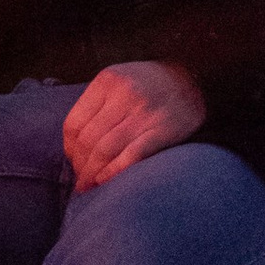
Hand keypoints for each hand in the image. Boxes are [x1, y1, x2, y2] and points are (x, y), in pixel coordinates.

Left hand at [62, 61, 204, 190]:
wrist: (195, 79)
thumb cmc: (150, 85)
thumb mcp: (119, 80)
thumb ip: (97, 104)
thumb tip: (74, 144)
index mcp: (108, 81)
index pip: (74, 123)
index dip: (69, 149)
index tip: (73, 161)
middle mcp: (124, 95)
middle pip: (88, 140)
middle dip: (80, 166)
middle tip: (80, 180)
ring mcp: (144, 112)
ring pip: (106, 149)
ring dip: (93, 173)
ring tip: (90, 185)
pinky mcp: (164, 129)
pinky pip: (132, 155)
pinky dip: (115, 171)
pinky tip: (107, 181)